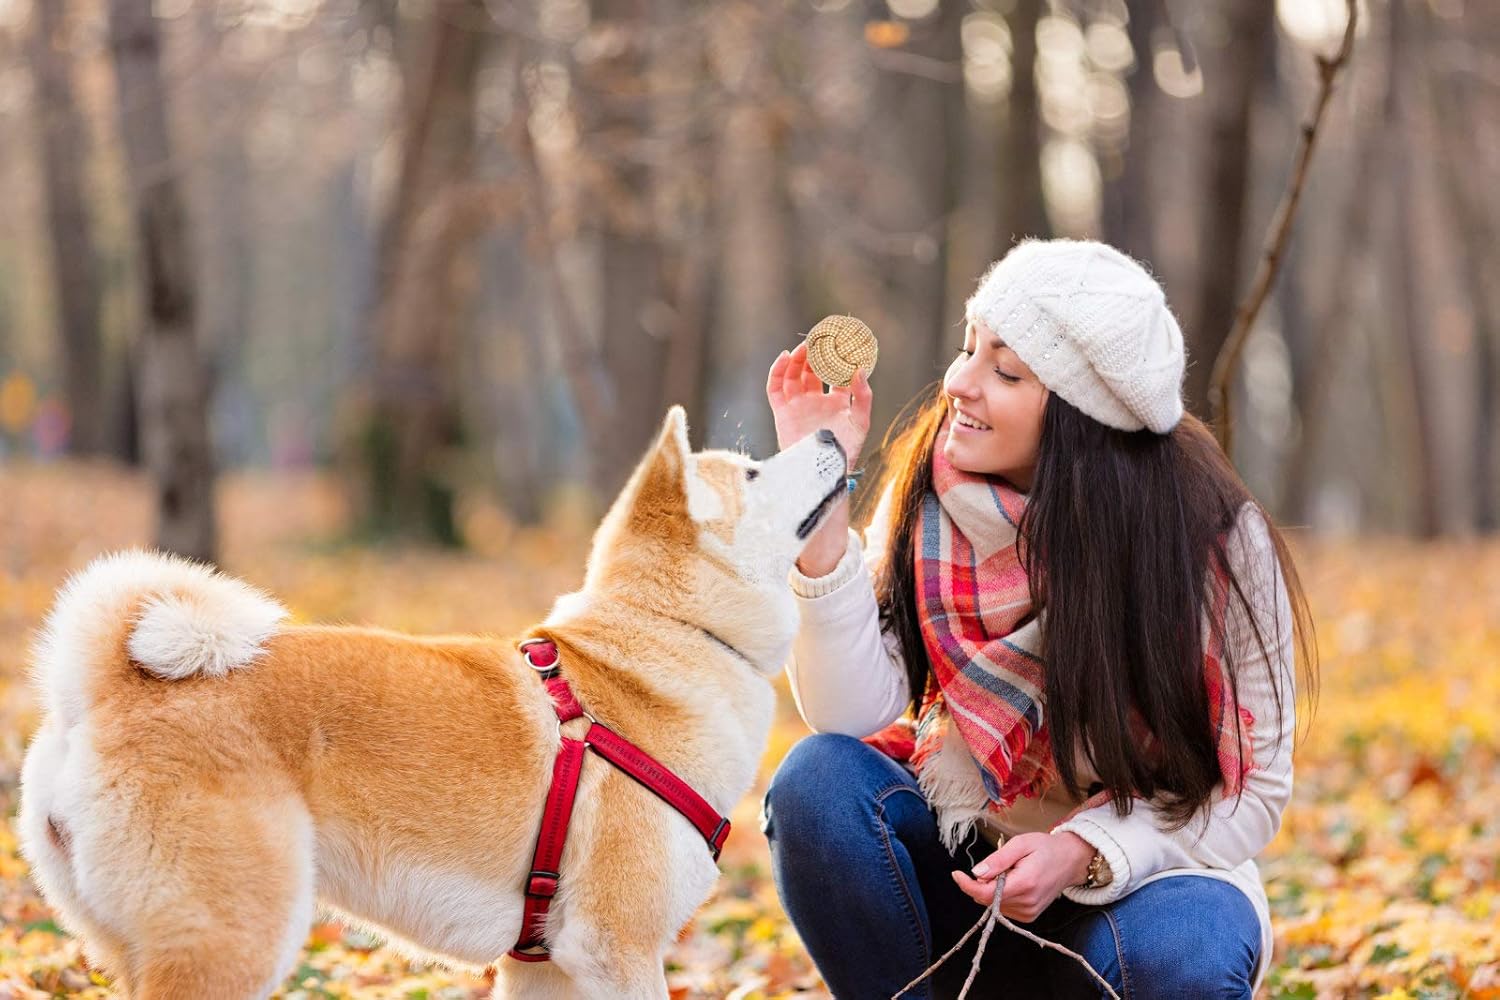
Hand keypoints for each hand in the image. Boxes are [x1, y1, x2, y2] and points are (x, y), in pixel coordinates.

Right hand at [766, 341, 872, 468]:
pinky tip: (785, 357)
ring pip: (794, 375)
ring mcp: (798, 406)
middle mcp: (816, 401)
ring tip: (805, 346)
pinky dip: (777, 371)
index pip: (836, 374)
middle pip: (812, 371)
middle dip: (815, 354)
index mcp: (838, 402)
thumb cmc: (845, 450)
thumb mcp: (861, 421)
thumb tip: (859, 369)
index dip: (838, 357)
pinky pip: (775, 388)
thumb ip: (863, 396)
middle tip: (819, 338)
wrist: (822, 471)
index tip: (840, 340)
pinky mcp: (783, 412)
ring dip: (798, 359)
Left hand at [950, 831, 1095, 922]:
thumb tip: (976, 873)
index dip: (967, 885)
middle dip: (983, 882)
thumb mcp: (1020, 844)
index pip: (986, 894)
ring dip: (993, 889)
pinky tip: (1015, 882)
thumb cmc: (1045, 848)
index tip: (956, 874)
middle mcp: (1027, 903)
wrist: (1071, 861)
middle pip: (988, 900)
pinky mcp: (1029, 916)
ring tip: (1012, 872)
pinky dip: (1001, 895)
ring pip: (994, 905)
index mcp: (1025, 884)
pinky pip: (1004, 908)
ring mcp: (1029, 912)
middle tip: (999, 864)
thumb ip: (998, 860)